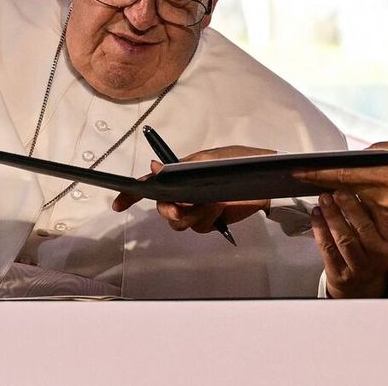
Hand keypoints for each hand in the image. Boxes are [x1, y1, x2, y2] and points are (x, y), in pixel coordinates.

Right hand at [112, 146, 273, 229]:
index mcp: (182, 173)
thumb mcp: (209, 160)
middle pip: (164, 208)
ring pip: (181, 222)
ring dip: (197, 212)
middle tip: (179, 210)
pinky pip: (199, 227)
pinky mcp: (211, 220)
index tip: (119, 203)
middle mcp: (186, 192)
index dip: (133, 193)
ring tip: (215, 202)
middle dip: (169, 210)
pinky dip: (209, 218)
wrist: (268, 181)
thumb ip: (181, 168)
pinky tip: (221, 208)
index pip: (152, 184)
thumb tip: (154, 168)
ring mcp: (198, 208)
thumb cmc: (240, 163)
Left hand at [295, 138, 387, 222]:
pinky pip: (372, 204)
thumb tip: (366, 153)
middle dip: (322, 182)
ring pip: (357, 198)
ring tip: (322, 180)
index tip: (297, 171)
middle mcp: (382, 198)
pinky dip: (359, 196)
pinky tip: (354, 188)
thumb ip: (385, 149)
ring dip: (340, 190)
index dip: (316, 174)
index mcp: (384, 178)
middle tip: (301, 174)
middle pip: (344, 189)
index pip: (341, 176)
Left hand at [313, 190, 387, 297]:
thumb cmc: (371, 251)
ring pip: (344, 239)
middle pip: (363, 228)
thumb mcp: (382, 234)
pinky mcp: (340, 272)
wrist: (361, 284)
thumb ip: (374, 213)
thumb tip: (359, 184)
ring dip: (332, 216)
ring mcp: (359, 266)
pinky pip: (328, 248)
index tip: (357, 183)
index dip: (369, 199)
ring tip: (324, 199)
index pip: (384, 217)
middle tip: (338, 191)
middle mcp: (379, 255)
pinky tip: (316, 215)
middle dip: (349, 207)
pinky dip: (320, 229)